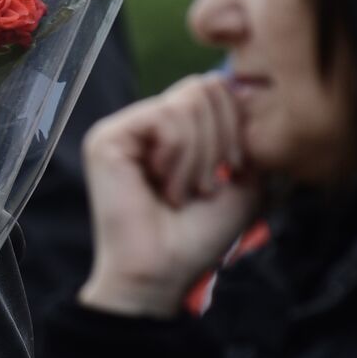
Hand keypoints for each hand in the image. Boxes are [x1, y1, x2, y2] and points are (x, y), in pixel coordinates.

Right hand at [78, 74, 261, 317]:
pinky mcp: (107, 139)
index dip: (236, 125)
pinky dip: (179, 155)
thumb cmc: (199, 234)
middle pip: (204, 88)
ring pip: (187, 103)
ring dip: (199, 157)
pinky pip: (164, 118)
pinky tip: (164, 186)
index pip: (215, 88)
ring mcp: (123, 128)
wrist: (164, 271)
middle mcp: (144, 123)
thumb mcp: (245, 178)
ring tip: (183, 192)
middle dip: (219, 141)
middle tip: (205, 186)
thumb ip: (249, 133)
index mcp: (173, 129)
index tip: (232, 171)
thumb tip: (245, 86)